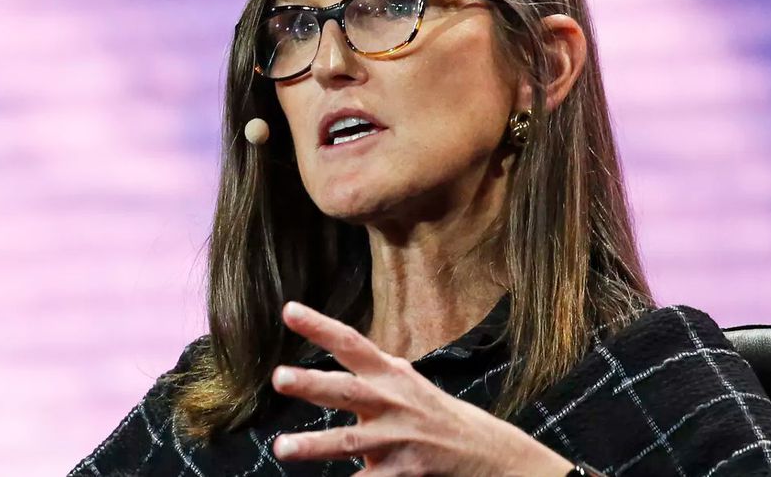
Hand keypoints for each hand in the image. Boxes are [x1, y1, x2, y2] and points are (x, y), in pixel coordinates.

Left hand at [271, 301, 572, 476]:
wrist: (492, 456)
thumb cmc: (441, 417)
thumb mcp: (411, 384)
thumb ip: (378, 370)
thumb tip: (347, 347)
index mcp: (392, 376)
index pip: (351, 343)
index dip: (320, 326)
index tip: (288, 311)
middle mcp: (394, 402)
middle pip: (347, 389)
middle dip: (312, 384)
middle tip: (278, 378)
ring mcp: (400, 438)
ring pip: (350, 441)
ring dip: (314, 445)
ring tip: (281, 448)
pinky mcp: (406, 472)